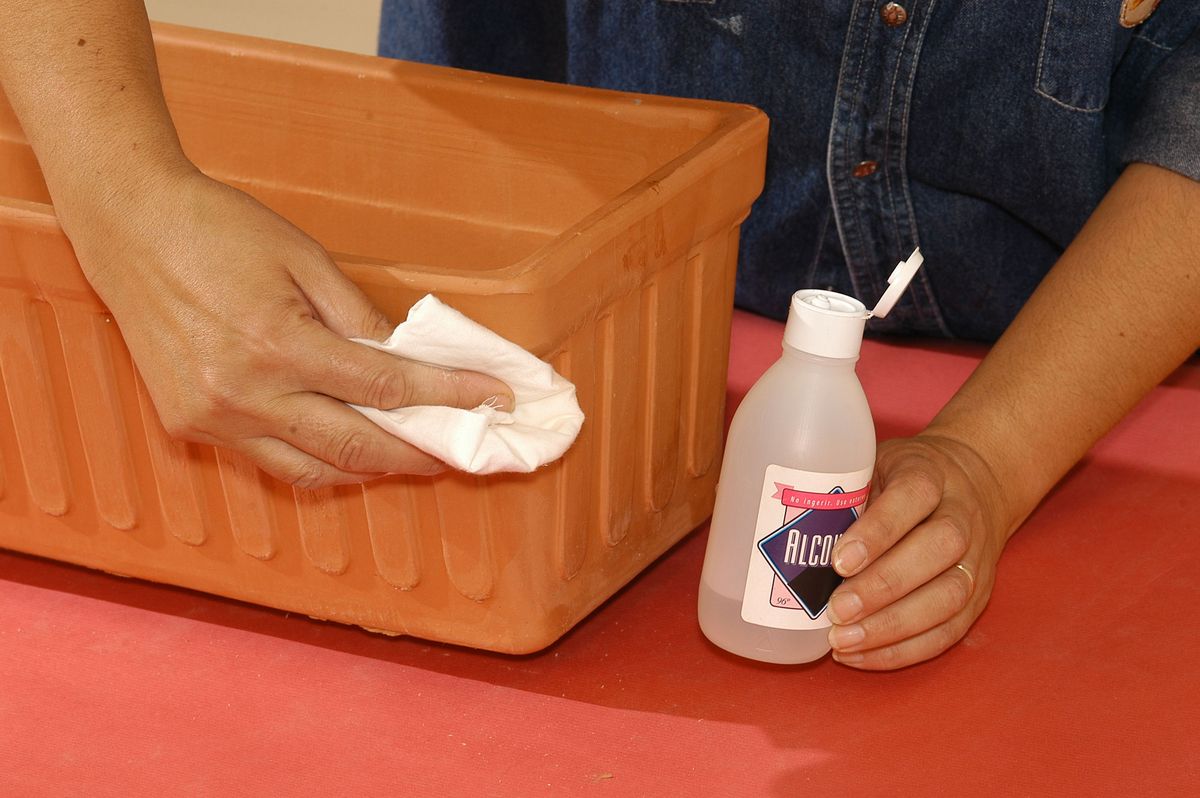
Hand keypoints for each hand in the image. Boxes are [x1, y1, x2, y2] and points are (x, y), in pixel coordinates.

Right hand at [70, 166, 511, 486]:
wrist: (129, 229)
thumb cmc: (220, 230)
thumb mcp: (304, 258)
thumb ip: (358, 317)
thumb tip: (406, 360)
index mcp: (277, 343)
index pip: (386, 385)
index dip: (449, 395)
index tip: (494, 398)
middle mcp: (244, 393)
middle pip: (356, 445)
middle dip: (419, 454)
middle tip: (461, 452)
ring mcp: (213, 418)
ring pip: (313, 470)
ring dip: (370, 469)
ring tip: (413, 457)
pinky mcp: (191, 426)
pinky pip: (272, 461)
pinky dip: (317, 462)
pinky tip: (348, 449)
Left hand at [825, 434, 1009, 669]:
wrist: (976, 484)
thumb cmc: (902, 479)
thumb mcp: (874, 467)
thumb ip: (846, 497)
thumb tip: (794, 546)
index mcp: (931, 474)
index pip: (913, 495)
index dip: (878, 530)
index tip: (839, 560)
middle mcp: (962, 515)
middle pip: (939, 548)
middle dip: (884, 586)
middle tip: (837, 610)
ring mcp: (976, 559)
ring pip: (950, 596)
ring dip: (893, 627)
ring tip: (843, 641)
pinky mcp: (979, 597)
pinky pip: (949, 631)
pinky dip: (904, 650)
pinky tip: (861, 655)